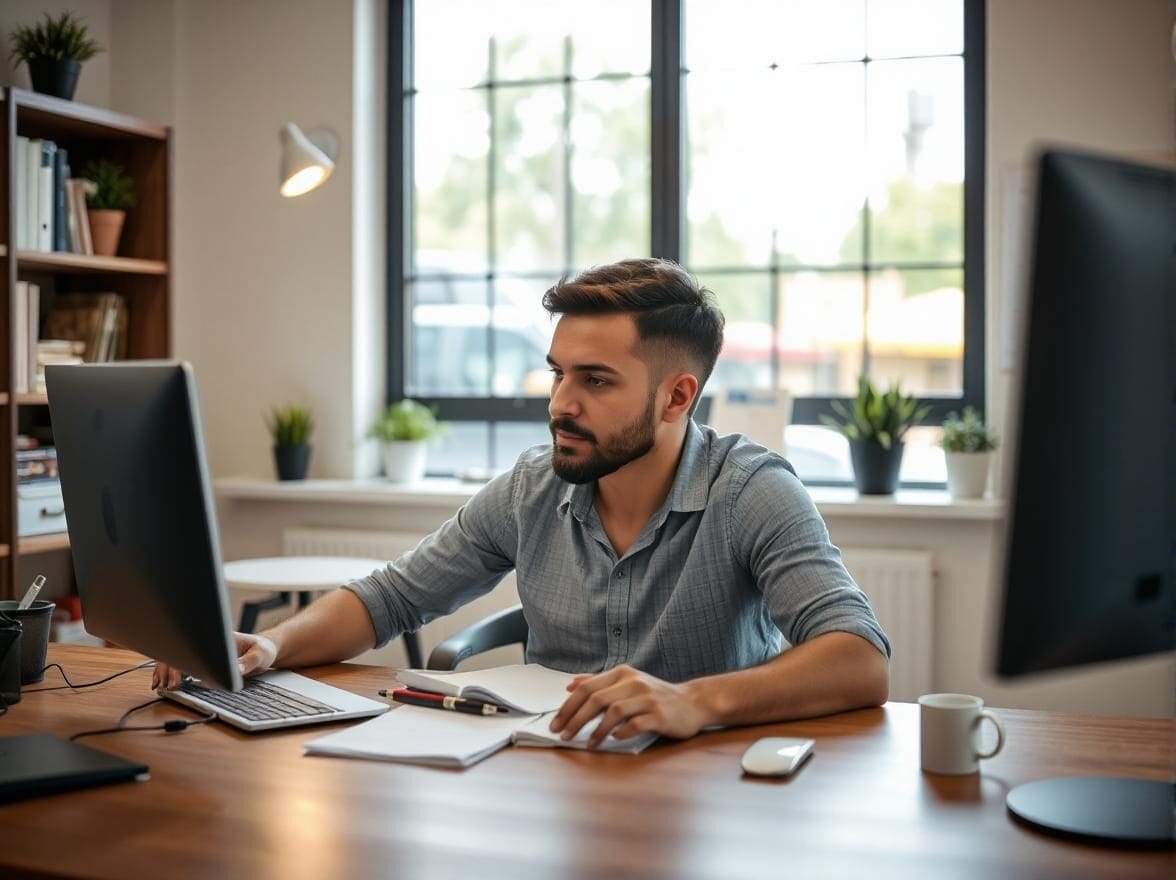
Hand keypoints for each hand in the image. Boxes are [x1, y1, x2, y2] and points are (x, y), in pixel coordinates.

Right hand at [150, 632, 278, 689]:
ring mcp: (202, 650)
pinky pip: (180, 663)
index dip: (181, 660)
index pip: (192, 644)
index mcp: (219, 637)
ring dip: (165, 671)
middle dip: (169, 668)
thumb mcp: (261, 655)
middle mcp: (206, 641)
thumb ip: (249, 662)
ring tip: (162, 687)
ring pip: (175, 656)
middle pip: (179, 650)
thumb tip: (235, 669)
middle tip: (170, 686)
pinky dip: (168, 672)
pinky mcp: (202, 658)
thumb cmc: (262, 650)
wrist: (264, 650)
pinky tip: (162, 683)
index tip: (178, 677)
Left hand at [548, 665, 710, 748]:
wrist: (692, 702)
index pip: (587, 687)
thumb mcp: (627, 682)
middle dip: (575, 719)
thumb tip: (570, 684)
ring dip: (597, 730)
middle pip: (596, 699)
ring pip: (614, 711)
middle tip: (563, 735)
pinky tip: (614, 740)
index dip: (568, 706)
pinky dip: (622, 732)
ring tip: (588, 743)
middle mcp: (633, 682)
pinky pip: (636, 724)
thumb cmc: (656, 695)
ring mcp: (647, 698)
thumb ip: (599, 682)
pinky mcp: (660, 715)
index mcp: (622, 673)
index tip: (555, 722)